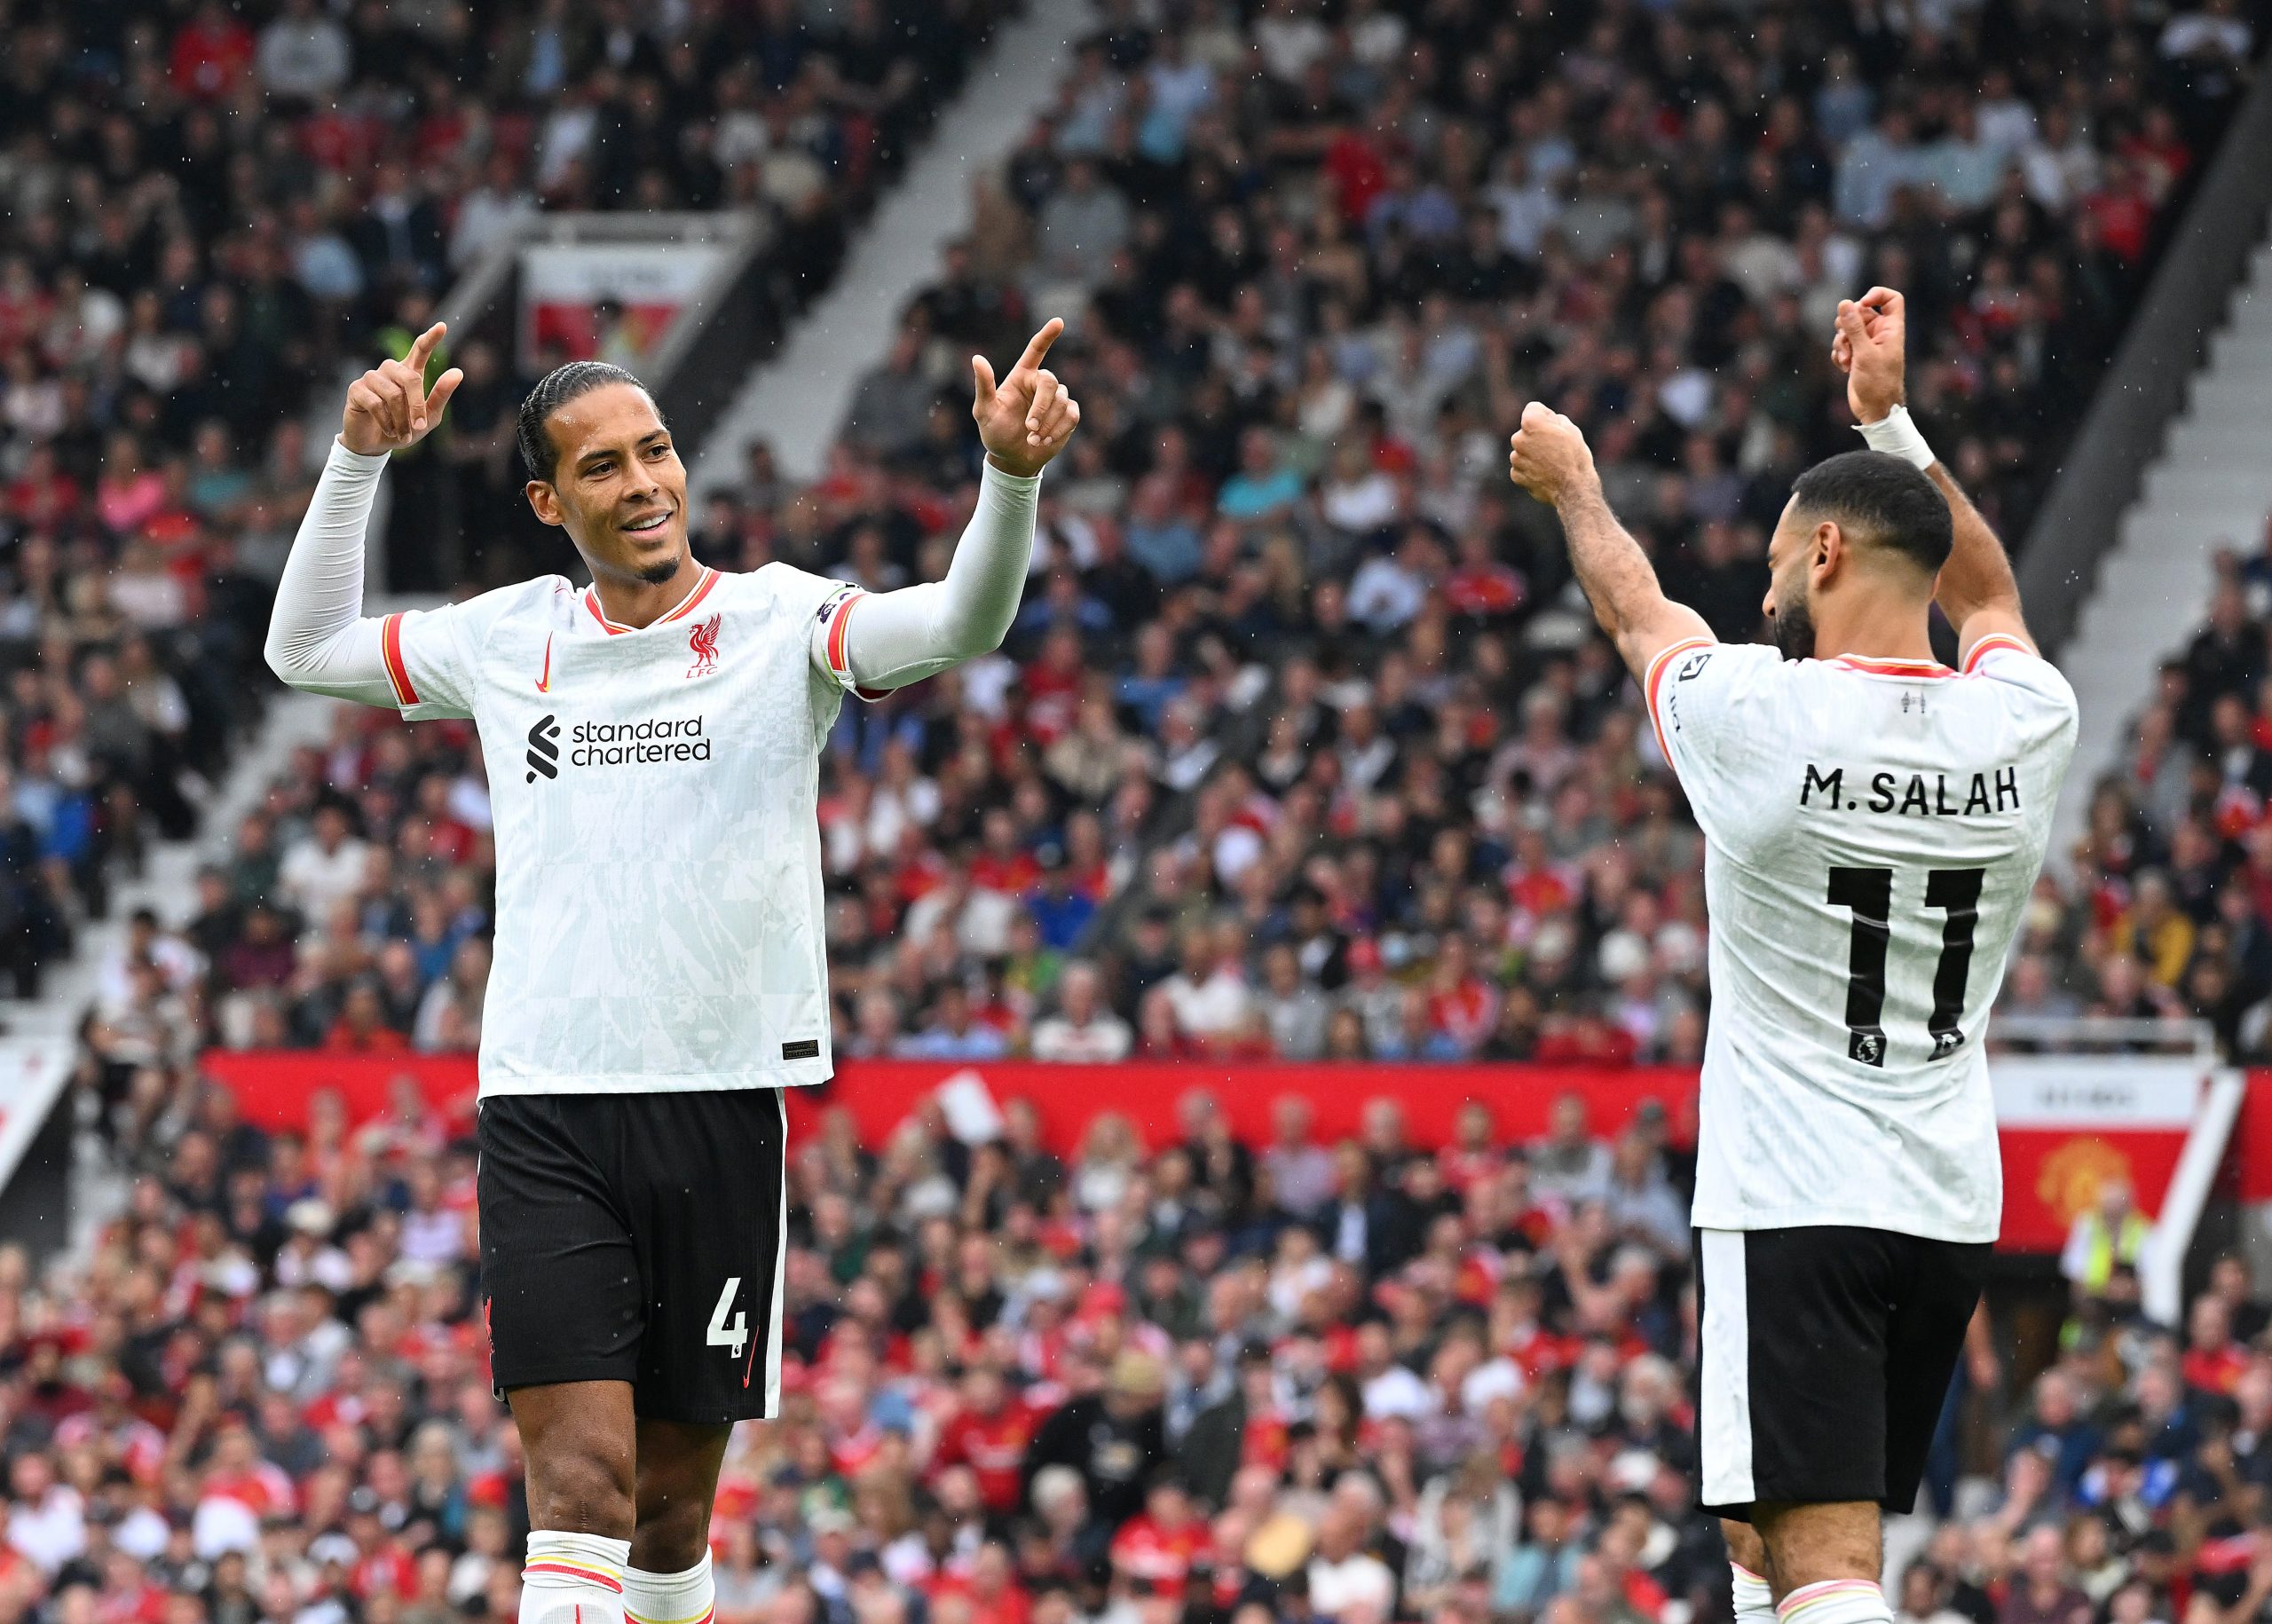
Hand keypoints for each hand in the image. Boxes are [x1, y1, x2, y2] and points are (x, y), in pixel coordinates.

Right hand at [341, 322, 462, 455]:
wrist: (376, 445)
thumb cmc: (405, 429)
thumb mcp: (429, 417)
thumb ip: (441, 395)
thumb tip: (458, 372)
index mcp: (410, 373)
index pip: (420, 350)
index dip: (430, 338)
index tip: (442, 326)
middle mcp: (390, 370)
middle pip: (410, 377)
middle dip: (417, 405)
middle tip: (421, 427)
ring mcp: (371, 377)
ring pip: (392, 394)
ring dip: (402, 420)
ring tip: (403, 435)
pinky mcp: (356, 389)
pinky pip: (376, 403)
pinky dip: (387, 422)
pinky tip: (389, 430)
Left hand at [972, 317, 1079, 476]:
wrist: (1012, 458)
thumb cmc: (995, 432)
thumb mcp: (984, 411)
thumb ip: (983, 386)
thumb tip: (976, 358)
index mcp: (1021, 376)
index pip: (1036, 350)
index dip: (1047, 335)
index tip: (1058, 322)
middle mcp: (1040, 384)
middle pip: (1050, 382)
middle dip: (1042, 406)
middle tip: (1029, 428)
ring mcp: (1057, 399)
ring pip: (1062, 402)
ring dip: (1047, 424)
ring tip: (1032, 439)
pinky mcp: (1068, 415)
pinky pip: (1072, 416)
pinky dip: (1058, 430)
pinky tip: (1045, 441)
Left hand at [1506, 401, 1599, 507]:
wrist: (1573, 489)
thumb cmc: (1575, 457)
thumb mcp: (1571, 430)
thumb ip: (1554, 420)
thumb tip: (1548, 421)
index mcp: (1531, 423)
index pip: (1533, 409)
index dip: (1546, 415)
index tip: (1556, 426)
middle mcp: (1518, 439)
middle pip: (1526, 431)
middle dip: (1537, 436)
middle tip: (1556, 447)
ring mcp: (1516, 458)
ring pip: (1523, 450)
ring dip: (1534, 453)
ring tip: (1552, 463)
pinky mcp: (1516, 475)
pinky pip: (1522, 467)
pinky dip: (1530, 469)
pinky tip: (1546, 473)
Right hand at [1833, 286, 1906, 423]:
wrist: (1876, 410)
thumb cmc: (1878, 383)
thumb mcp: (1865, 353)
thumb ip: (1854, 327)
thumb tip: (1844, 303)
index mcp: (1891, 329)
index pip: (1891, 299)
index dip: (1877, 295)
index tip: (1861, 304)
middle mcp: (1880, 334)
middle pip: (1861, 313)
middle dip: (1847, 324)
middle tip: (1845, 336)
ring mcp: (1867, 345)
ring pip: (1847, 330)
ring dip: (1841, 342)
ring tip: (1846, 358)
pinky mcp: (1856, 357)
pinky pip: (1842, 345)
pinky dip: (1839, 354)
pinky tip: (1844, 367)